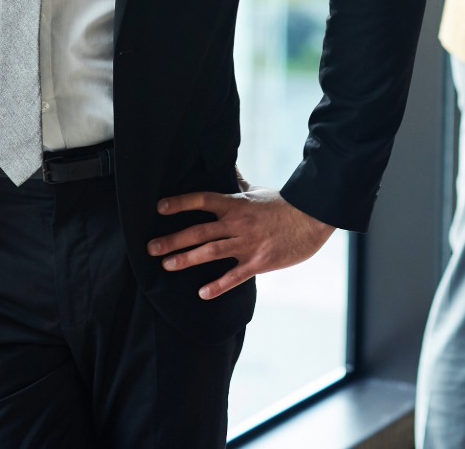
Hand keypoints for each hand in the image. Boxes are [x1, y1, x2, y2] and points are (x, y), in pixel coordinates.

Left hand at [147, 188, 335, 300]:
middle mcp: (237, 223)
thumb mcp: (258, 191)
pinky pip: (235, 276)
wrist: (313, 217)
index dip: (180, 203)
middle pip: (199, 231)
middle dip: (172, 239)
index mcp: (236, 204)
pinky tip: (202, 294)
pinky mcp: (259, 262)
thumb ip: (239, 185)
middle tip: (150, 248)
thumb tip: (228, 170)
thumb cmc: (285, 204)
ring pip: (211, 252)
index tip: (159, 208)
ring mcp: (247, 243)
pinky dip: (218, 286)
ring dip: (186, 259)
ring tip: (166, 265)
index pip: (202, 201)